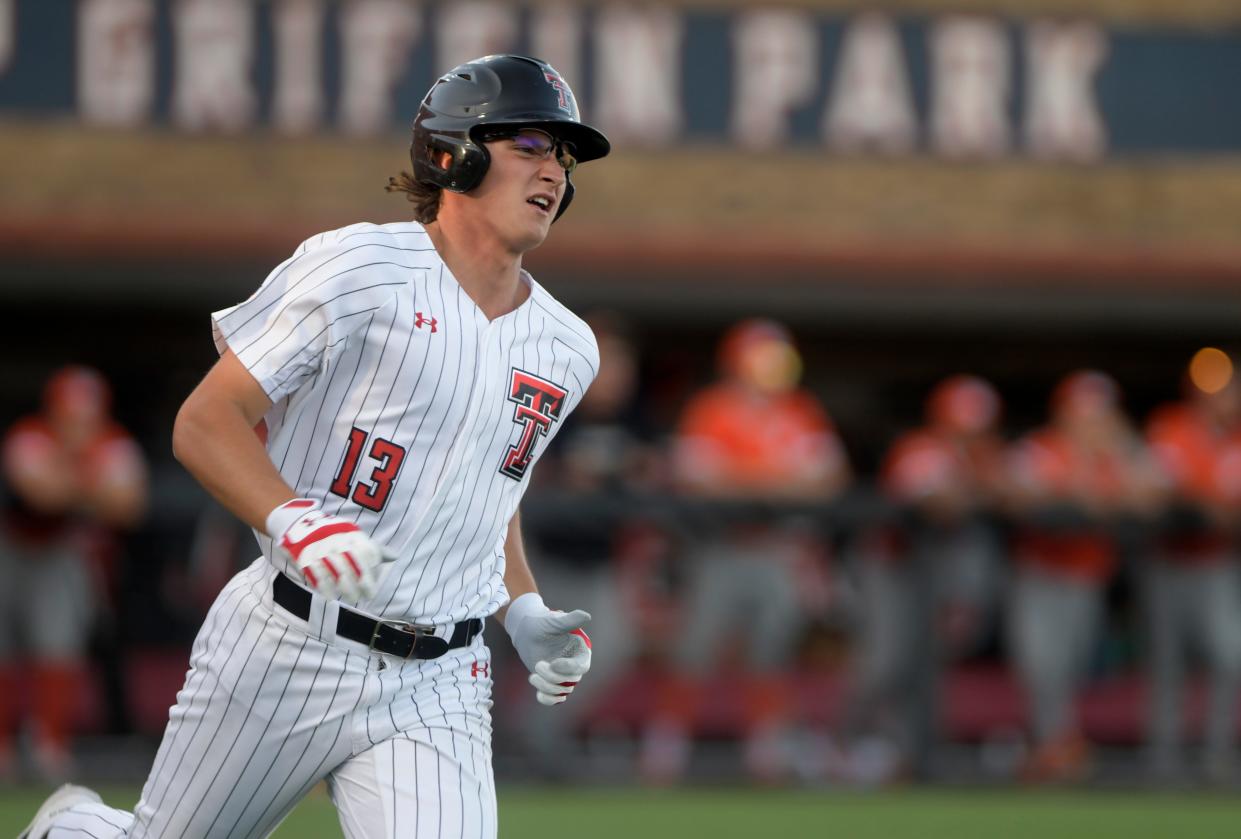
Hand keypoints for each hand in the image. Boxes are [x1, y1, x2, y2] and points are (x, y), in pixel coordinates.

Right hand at [269, 499, 386, 602]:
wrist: (307, 527)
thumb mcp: (358, 539)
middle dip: (362, 583)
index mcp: (354, 535)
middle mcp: (339, 540)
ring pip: (338, 570)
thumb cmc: (340, 538)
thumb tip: (395, 556)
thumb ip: (376, 549)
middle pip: (354, 564)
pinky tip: (332, 597)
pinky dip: (325, 587)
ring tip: (353, 599)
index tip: (372, 589)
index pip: (368, 554)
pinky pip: (318, 573)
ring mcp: (323, 548)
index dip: (372, 573)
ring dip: (347, 587)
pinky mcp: (308, 557)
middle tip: (366, 597)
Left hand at [504, 592, 591, 705]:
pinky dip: (548, 699)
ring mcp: (563, 675)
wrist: (526, 631)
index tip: (554, 664)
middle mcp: (574, 665)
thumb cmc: (541, 623)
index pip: (581, 666)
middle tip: (537, 664)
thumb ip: (570, 620)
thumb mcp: (554, 621)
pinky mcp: (551, 682)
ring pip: (562, 690)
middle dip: (553, 676)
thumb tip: (587, 616)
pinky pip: (554, 698)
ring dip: (547, 687)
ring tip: (532, 676)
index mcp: (580, 650)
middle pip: (570, 680)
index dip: (569, 668)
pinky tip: (538, 695)